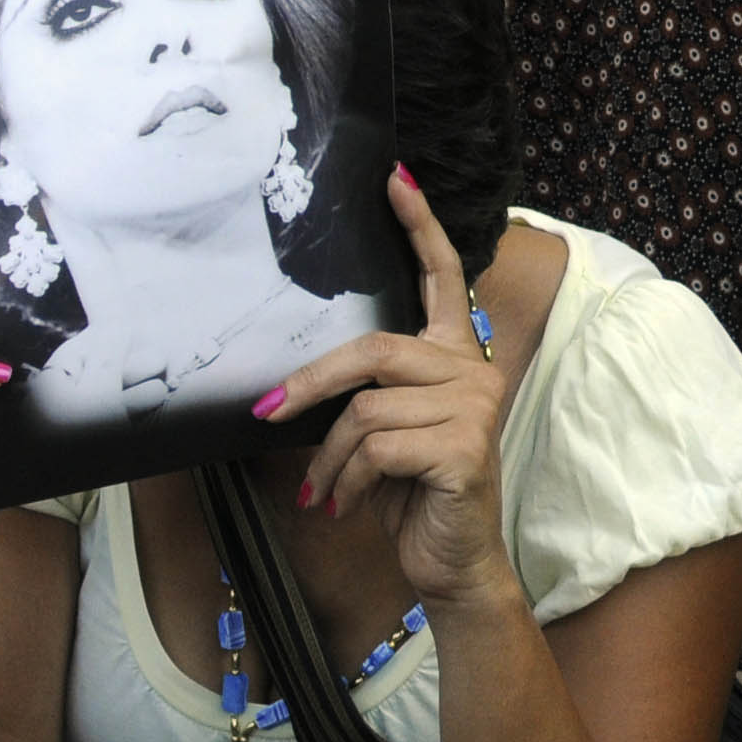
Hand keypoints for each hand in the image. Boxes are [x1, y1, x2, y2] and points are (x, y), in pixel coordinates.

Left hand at [269, 168, 520, 612]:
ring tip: (325, 489)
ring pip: (366, 407)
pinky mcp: (463, 447)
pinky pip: (376, 447)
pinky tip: (345, 505)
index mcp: (455, 355)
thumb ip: (369, 392)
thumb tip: (292, 384)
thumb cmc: (413, 493)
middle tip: (267, 411)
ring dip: (329, 457)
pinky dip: (346, 480)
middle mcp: (473, 370)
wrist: (454, 564)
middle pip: (374, 348)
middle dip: (312, 382)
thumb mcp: (387, 432)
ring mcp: (474, 407)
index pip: (442, 276)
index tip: (394, 177)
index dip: (418, 225)